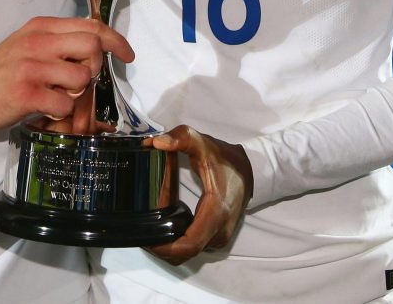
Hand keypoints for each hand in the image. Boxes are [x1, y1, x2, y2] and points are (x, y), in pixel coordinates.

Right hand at [0, 16, 133, 133]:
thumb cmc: (0, 70)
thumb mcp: (28, 43)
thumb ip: (59, 41)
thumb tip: (98, 46)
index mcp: (41, 27)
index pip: (92, 26)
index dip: (116, 40)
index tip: (128, 55)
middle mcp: (38, 42)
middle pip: (93, 48)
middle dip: (96, 68)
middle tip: (82, 80)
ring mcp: (32, 67)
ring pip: (82, 79)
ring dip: (78, 94)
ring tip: (58, 96)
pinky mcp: (26, 94)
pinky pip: (65, 105)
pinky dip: (62, 112)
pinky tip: (45, 109)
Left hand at [145, 125, 253, 264]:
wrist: (250, 170)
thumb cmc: (225, 159)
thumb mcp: (203, 143)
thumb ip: (181, 138)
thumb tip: (156, 143)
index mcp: (216, 213)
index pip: (188, 245)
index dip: (164, 247)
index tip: (146, 238)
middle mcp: (219, 232)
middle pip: (184, 253)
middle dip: (161, 244)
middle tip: (142, 227)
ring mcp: (219, 238)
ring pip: (187, 252)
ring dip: (169, 240)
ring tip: (153, 220)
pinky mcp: (216, 237)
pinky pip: (193, 245)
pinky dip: (178, 237)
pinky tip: (167, 219)